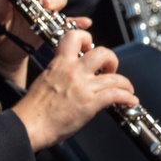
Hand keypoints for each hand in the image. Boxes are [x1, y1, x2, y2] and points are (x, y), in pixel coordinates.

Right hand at [11, 29, 137, 151]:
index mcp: (59, 62)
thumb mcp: (45, 79)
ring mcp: (83, 86)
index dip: (87, 38)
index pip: (74, 36)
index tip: (90, 48)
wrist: (30, 124)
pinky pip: (116, 95)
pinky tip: (130, 101)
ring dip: (125, 82)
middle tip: (109, 70)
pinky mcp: (90, 103)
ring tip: (126, 88)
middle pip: (102, 53)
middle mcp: (73, 70)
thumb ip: (60, 72)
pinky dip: (127, 97)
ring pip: (114, 76)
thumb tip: (73, 76)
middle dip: (111, 60)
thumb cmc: (34, 107)